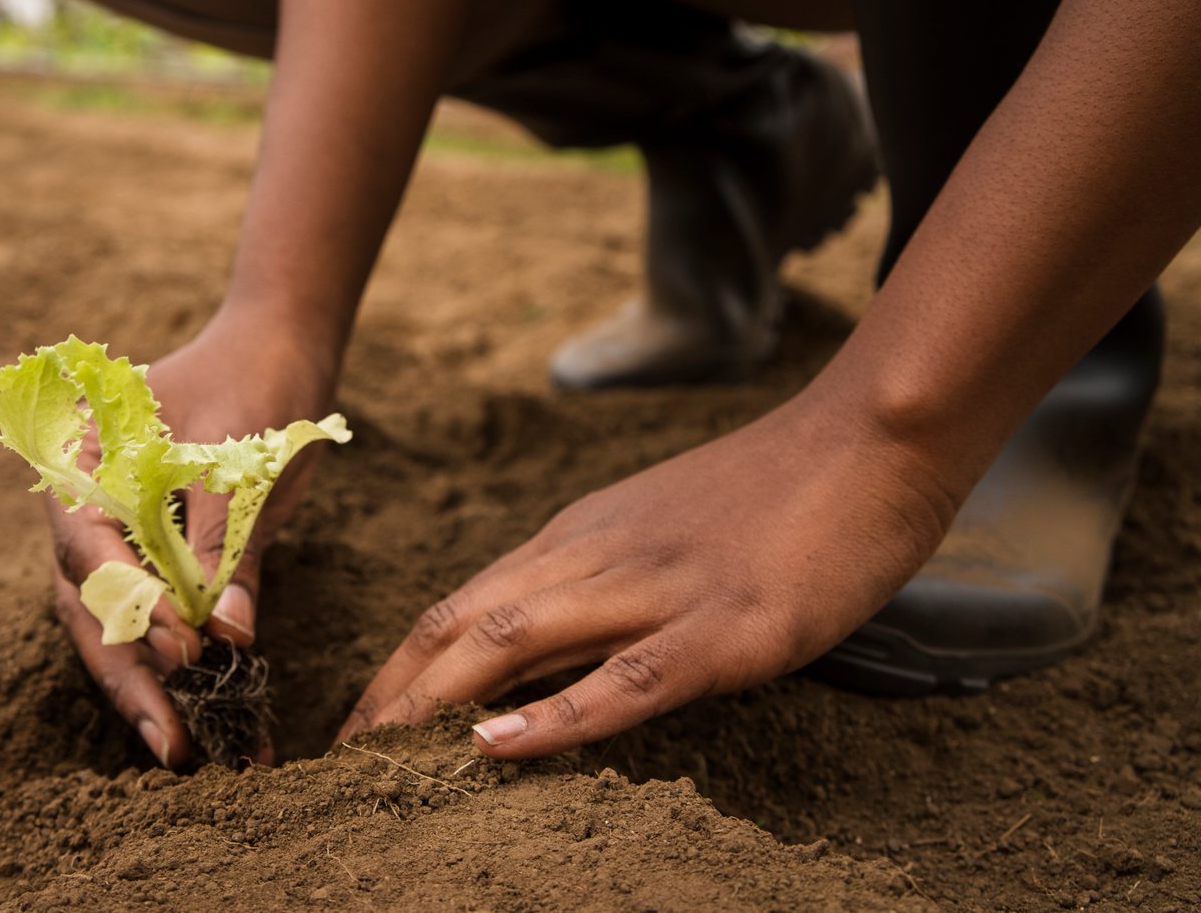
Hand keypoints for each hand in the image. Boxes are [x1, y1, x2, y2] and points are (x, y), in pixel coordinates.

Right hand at [48, 304, 337, 766]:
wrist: (280, 348)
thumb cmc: (257, 383)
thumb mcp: (246, 459)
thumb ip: (227, 545)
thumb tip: (228, 636)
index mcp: (80, 457)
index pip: (87, 542)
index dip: (129, 601)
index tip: (183, 645)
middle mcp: (83, 504)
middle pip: (87, 601)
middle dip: (128, 674)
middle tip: (173, 740)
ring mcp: (114, 536)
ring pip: (113, 625)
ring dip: (149, 687)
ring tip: (188, 748)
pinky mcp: (154, 563)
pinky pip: (155, 620)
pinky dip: (180, 668)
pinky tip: (211, 718)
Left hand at [337, 392, 960, 757]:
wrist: (869, 437)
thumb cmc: (773, 490)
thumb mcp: (660, 527)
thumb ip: (598, 575)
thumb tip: (546, 637)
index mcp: (579, 538)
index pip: (460, 605)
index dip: (398, 669)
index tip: (357, 727)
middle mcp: (596, 558)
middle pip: (461, 625)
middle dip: (389, 698)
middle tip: (334, 765)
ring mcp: (659, 590)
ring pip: (517, 643)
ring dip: (435, 706)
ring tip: (374, 767)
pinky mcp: (727, 628)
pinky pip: (627, 677)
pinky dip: (554, 715)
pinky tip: (497, 746)